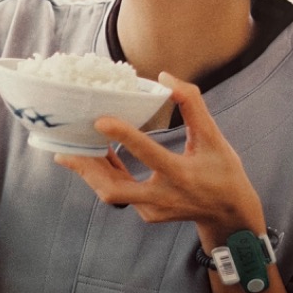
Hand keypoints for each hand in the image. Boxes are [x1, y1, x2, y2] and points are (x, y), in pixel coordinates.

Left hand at [54, 72, 264, 249]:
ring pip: (111, 193)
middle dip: (87, 170)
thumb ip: (193, 105)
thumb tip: (164, 77)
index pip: (149, 154)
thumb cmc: (222, 171)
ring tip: (69, 150)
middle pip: (115, 189)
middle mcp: (164, 196)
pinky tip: (94, 156)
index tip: (100, 120)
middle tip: (65, 149)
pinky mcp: (146, 214)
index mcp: (182, 174)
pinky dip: (104, 175)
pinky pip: (118, 194)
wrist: (228, 214)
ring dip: (90, 171)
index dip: (124, 137)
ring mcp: (152, 210)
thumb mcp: (214, 137)